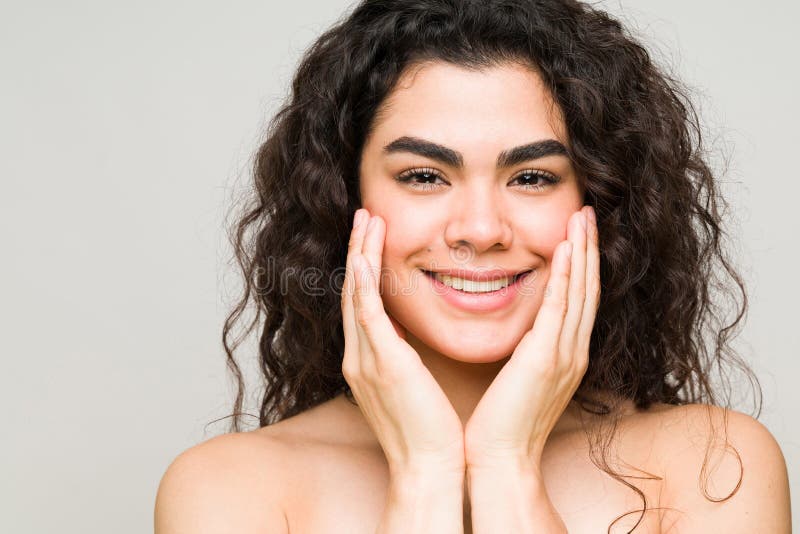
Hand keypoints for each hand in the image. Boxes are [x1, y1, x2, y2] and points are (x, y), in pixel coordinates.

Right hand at [341, 208, 465, 477]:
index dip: (364, 268)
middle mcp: (359, 356)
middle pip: (352, 291)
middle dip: (358, 250)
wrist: (427, 468)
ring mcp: (366, 359)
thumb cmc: (427, 432)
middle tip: (365, 215)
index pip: (361, 304)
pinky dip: (363, 281)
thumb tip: (406, 334)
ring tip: (367, 218)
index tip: (372, 238)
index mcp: (367, 361)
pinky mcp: (383, 363)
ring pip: (356, 293)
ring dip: (361, 253)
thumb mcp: (410, 386)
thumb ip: (401, 357)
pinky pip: (367, 312)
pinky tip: (365, 254)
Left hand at [463, 206, 600, 469]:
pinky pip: (559, 309)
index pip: (579, 299)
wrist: (502, 459)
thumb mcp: (521, 378)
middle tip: (588, 212)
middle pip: (587, 288)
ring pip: (579, 292)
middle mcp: (573, 351)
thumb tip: (521, 330)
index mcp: (566, 355)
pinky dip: (565, 278)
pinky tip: (564, 250)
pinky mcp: (545, 359)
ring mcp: (563, 355)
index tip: (578, 232)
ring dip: (582, 252)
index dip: (582, 264)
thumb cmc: (504, 423)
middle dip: (589, 248)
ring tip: (582, 218)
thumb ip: (528, 350)